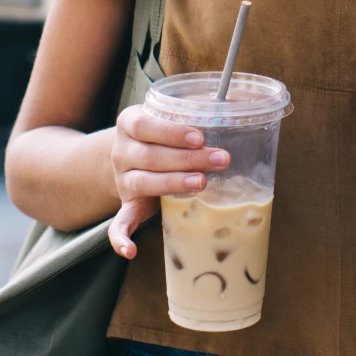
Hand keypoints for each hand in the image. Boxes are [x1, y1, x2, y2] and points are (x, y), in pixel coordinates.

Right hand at [107, 105, 229, 258]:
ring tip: (202, 183)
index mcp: (130, 123)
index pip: (146, 125)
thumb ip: (193, 112)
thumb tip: (237, 105)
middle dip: (187, 159)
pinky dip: (121, 237)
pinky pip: (118, 223)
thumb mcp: (168, 116)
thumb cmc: (160, 134)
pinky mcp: (127, 204)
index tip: (199, 137)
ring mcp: (123, 179)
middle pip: (151, 156)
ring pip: (142, 183)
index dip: (172, 132)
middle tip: (219, 160)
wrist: (128, 154)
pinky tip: (130, 250)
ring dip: (173, 184)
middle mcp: (122, 151)